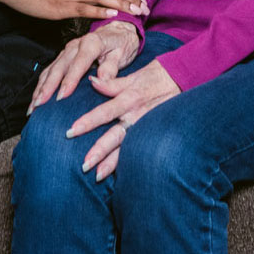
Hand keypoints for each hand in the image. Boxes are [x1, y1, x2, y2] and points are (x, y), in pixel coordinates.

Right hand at [29, 22, 140, 111]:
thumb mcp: (122, 53)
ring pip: (50, 70)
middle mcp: (75, 46)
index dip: (69, 80)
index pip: (78, 64)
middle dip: (48, 87)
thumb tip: (101, 80)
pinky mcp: (63, 56)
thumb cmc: (121, 44)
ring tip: (34, 106)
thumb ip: (112, 67)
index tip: (62, 96)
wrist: (118, 31)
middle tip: (40, 104)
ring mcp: (67, 51)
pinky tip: (36, 98)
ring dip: (40, 88)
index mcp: (91, 43)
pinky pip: (49, 71)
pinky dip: (41, 85)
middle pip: (59, 67)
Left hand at [66, 60, 181, 181]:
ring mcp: (145, 127)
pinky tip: (118, 175)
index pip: (105, 112)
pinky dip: (128, 163)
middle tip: (84, 165)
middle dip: (99, 151)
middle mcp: (136, 116)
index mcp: (129, 99)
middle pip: (115, 136)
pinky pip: (139, 150)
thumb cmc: (154, 77)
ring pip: (127, 148)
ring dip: (112, 163)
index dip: (88, 122)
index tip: (72, 130)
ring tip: (98, 176)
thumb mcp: (132, 77)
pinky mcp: (152, 134)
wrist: (181, 80)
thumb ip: (111, 83)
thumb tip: (91, 81)